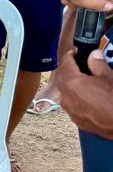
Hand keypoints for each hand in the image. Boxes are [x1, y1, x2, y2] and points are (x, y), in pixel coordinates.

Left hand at [55, 9, 112, 138]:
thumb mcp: (109, 77)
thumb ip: (97, 63)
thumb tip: (93, 55)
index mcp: (71, 83)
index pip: (65, 63)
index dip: (70, 55)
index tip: (74, 52)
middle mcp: (66, 97)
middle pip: (63, 78)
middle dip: (70, 69)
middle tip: (79, 64)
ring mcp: (70, 110)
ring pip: (66, 92)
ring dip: (72, 84)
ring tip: (85, 79)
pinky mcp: (76, 119)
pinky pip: (72, 104)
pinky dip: (76, 97)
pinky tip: (87, 95)